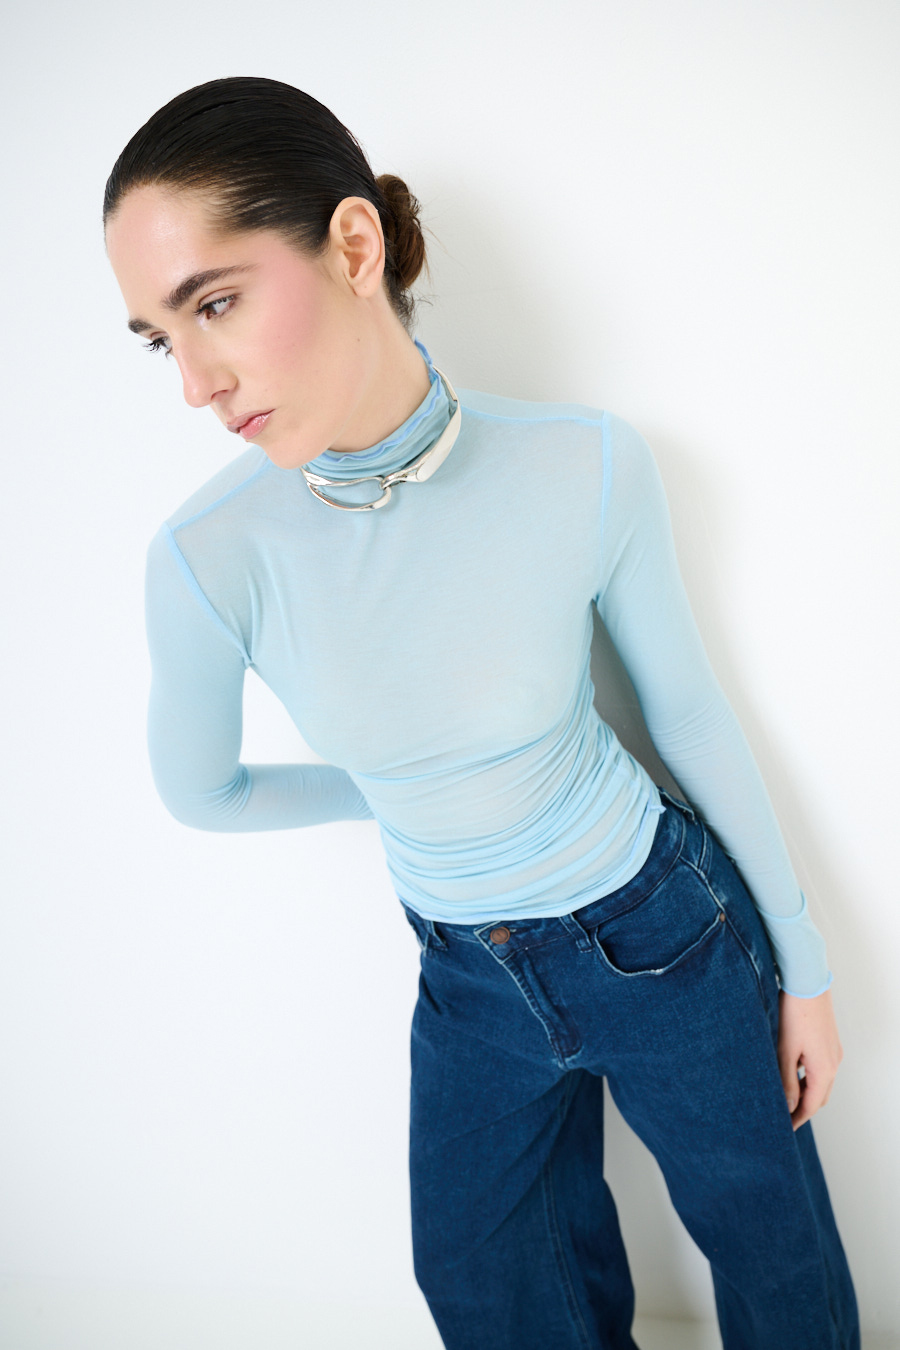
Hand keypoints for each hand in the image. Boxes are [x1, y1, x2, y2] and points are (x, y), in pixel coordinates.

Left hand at [777, 987, 842, 1130]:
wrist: (807, 983)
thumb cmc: (793, 1015)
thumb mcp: (785, 1051)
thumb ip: (787, 1081)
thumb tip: (788, 1106)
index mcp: (824, 1070)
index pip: (812, 1105)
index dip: (798, 1118)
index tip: (785, 1128)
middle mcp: (834, 1063)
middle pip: (820, 1096)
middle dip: (803, 1108)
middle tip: (784, 1116)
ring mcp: (834, 1052)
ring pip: (821, 1081)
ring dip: (806, 1092)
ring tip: (785, 1097)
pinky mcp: (829, 1042)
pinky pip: (822, 1068)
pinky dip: (809, 1077)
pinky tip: (793, 1073)